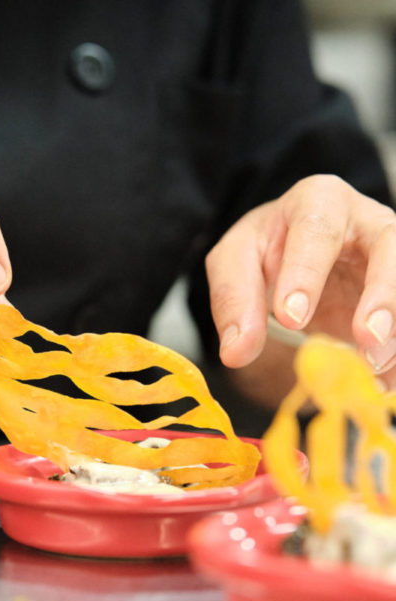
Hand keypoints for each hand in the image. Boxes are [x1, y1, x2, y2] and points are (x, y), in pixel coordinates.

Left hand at [205, 175, 395, 385]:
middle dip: (383, 293)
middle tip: (365, 339)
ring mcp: (391, 254)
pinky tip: (384, 382)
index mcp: (317, 203)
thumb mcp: (234, 263)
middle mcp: (365, 221)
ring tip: (374, 367)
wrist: (291, 250)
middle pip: (389, 244)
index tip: (291, 317)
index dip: (307, 273)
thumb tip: (237, 351)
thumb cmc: (265, 249)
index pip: (317, 230)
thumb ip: (234, 302)